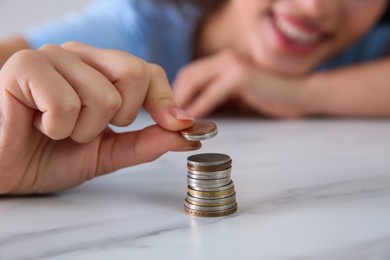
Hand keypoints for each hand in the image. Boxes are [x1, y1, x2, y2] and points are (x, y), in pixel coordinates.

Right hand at [0, 42, 199, 194]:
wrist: (6, 171)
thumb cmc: (51, 157)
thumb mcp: (109, 153)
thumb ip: (148, 142)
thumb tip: (189, 133)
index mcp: (101, 71)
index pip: (149, 71)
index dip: (165, 101)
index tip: (175, 125)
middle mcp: (80, 57)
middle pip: (135, 73)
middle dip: (118, 117)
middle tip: (87, 129)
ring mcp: (52, 57)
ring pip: (103, 94)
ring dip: (82, 130)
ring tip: (57, 130)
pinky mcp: (24, 67)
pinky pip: (66, 101)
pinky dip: (56, 127)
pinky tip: (37, 125)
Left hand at [173, 50, 308, 117]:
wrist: (301, 95)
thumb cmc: (268, 98)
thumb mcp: (236, 97)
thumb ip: (217, 99)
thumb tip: (193, 114)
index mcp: (222, 63)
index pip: (189, 75)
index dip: (176, 94)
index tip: (168, 114)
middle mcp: (224, 59)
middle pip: (187, 75)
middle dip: (174, 97)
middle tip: (167, 120)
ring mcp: (232, 65)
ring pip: (194, 81)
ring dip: (181, 102)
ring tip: (174, 122)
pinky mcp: (240, 76)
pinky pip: (212, 93)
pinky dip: (199, 107)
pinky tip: (192, 121)